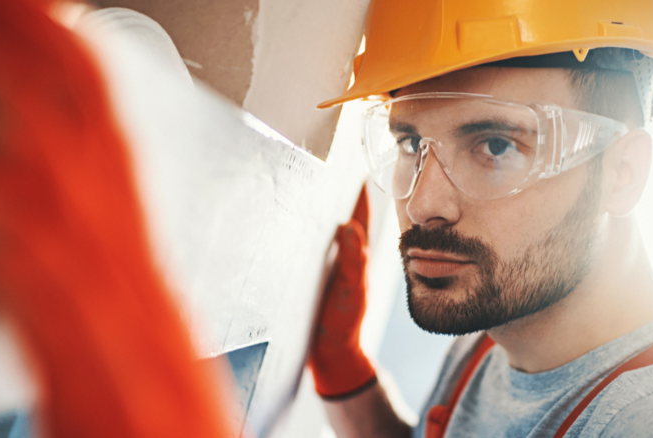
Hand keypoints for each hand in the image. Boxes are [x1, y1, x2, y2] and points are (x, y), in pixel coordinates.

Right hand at [308, 184, 376, 398]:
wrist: (329, 357)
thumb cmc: (344, 325)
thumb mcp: (352, 292)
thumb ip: (353, 261)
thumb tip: (350, 226)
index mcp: (357, 257)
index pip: (360, 218)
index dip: (359, 194)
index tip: (356, 166)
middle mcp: (343, 258)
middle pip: (342, 219)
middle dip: (337, 194)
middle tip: (328, 166)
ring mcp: (328, 268)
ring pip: (325, 232)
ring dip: (320, 211)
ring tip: (310, 186)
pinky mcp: (311, 278)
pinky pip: (310, 249)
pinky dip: (304, 233)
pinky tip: (292, 224)